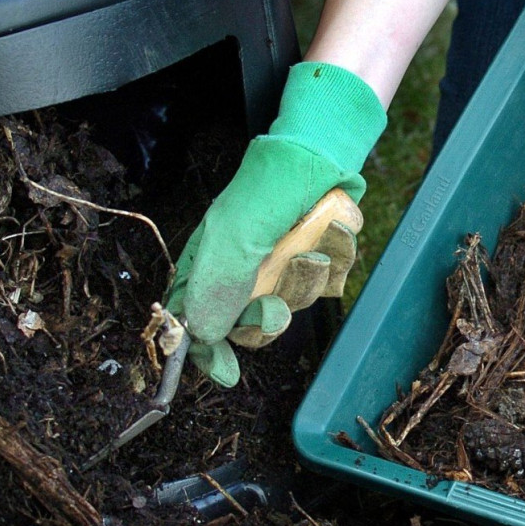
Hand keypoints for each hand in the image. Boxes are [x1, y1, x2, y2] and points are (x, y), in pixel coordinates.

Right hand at [165, 62, 386, 386]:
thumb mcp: (234, 239)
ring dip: (304, 279)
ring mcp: (280, 264)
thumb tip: (202, 336)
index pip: (195, 320)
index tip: (223, 372)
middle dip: (266, 316)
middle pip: (250, 323)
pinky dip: (329, 261)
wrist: (324, 152)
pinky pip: (325, 282)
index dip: (206, 350)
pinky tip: (326, 235)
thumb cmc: (268, 188)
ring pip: (293, 303)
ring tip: (307, 248)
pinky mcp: (315, 257)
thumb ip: (217, 289)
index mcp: (208, 263)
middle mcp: (243, 269)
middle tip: (273, 304)